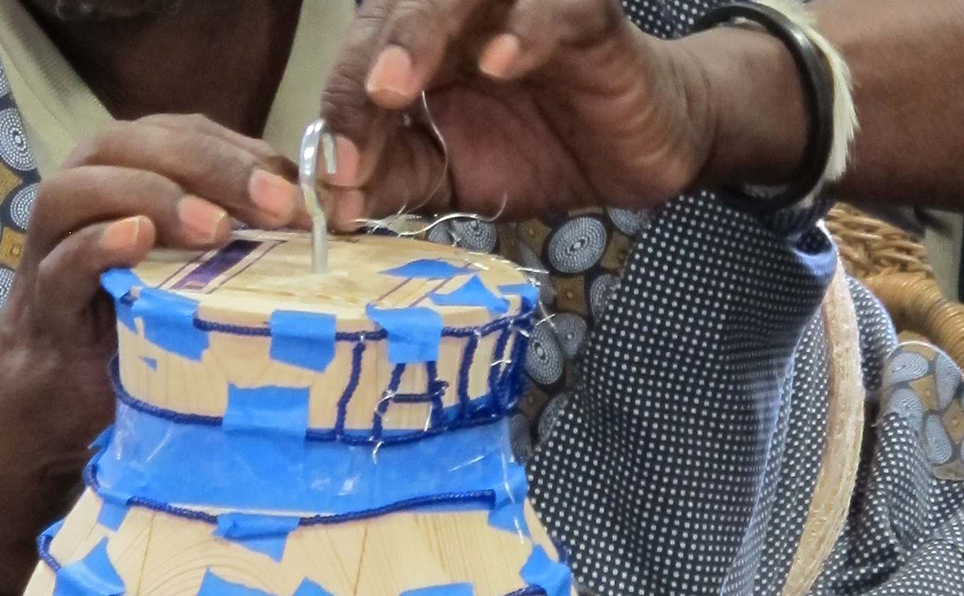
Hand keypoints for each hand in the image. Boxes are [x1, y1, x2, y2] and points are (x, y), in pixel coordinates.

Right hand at [0, 115, 308, 592]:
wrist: (66, 410)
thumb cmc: (145, 336)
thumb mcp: (205, 280)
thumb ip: (244, 242)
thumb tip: (331, 222)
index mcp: (131, 178)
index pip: (185, 134)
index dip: (244, 151)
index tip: (306, 192)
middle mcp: (85, 196)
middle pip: (134, 143)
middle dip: (211, 165)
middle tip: (275, 204)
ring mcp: (53, 248)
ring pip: (83, 188)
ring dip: (156, 196)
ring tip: (218, 229)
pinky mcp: (41, 305)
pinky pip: (60, 262)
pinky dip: (97, 244)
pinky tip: (137, 240)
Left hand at [319, 0, 806, 221]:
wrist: (633, 151)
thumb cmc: (538, 151)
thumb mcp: (454, 178)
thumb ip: (394, 180)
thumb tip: (331, 207)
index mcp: (414, 50)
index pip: (361, 69)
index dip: (342, 117)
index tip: (334, 177)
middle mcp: (456, 16)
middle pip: (394, 17)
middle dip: (366, 69)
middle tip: (356, 114)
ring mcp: (516, 8)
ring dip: (419, 33)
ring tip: (396, 85)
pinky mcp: (583, 15)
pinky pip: (551, 10)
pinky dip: (523, 33)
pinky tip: (500, 64)